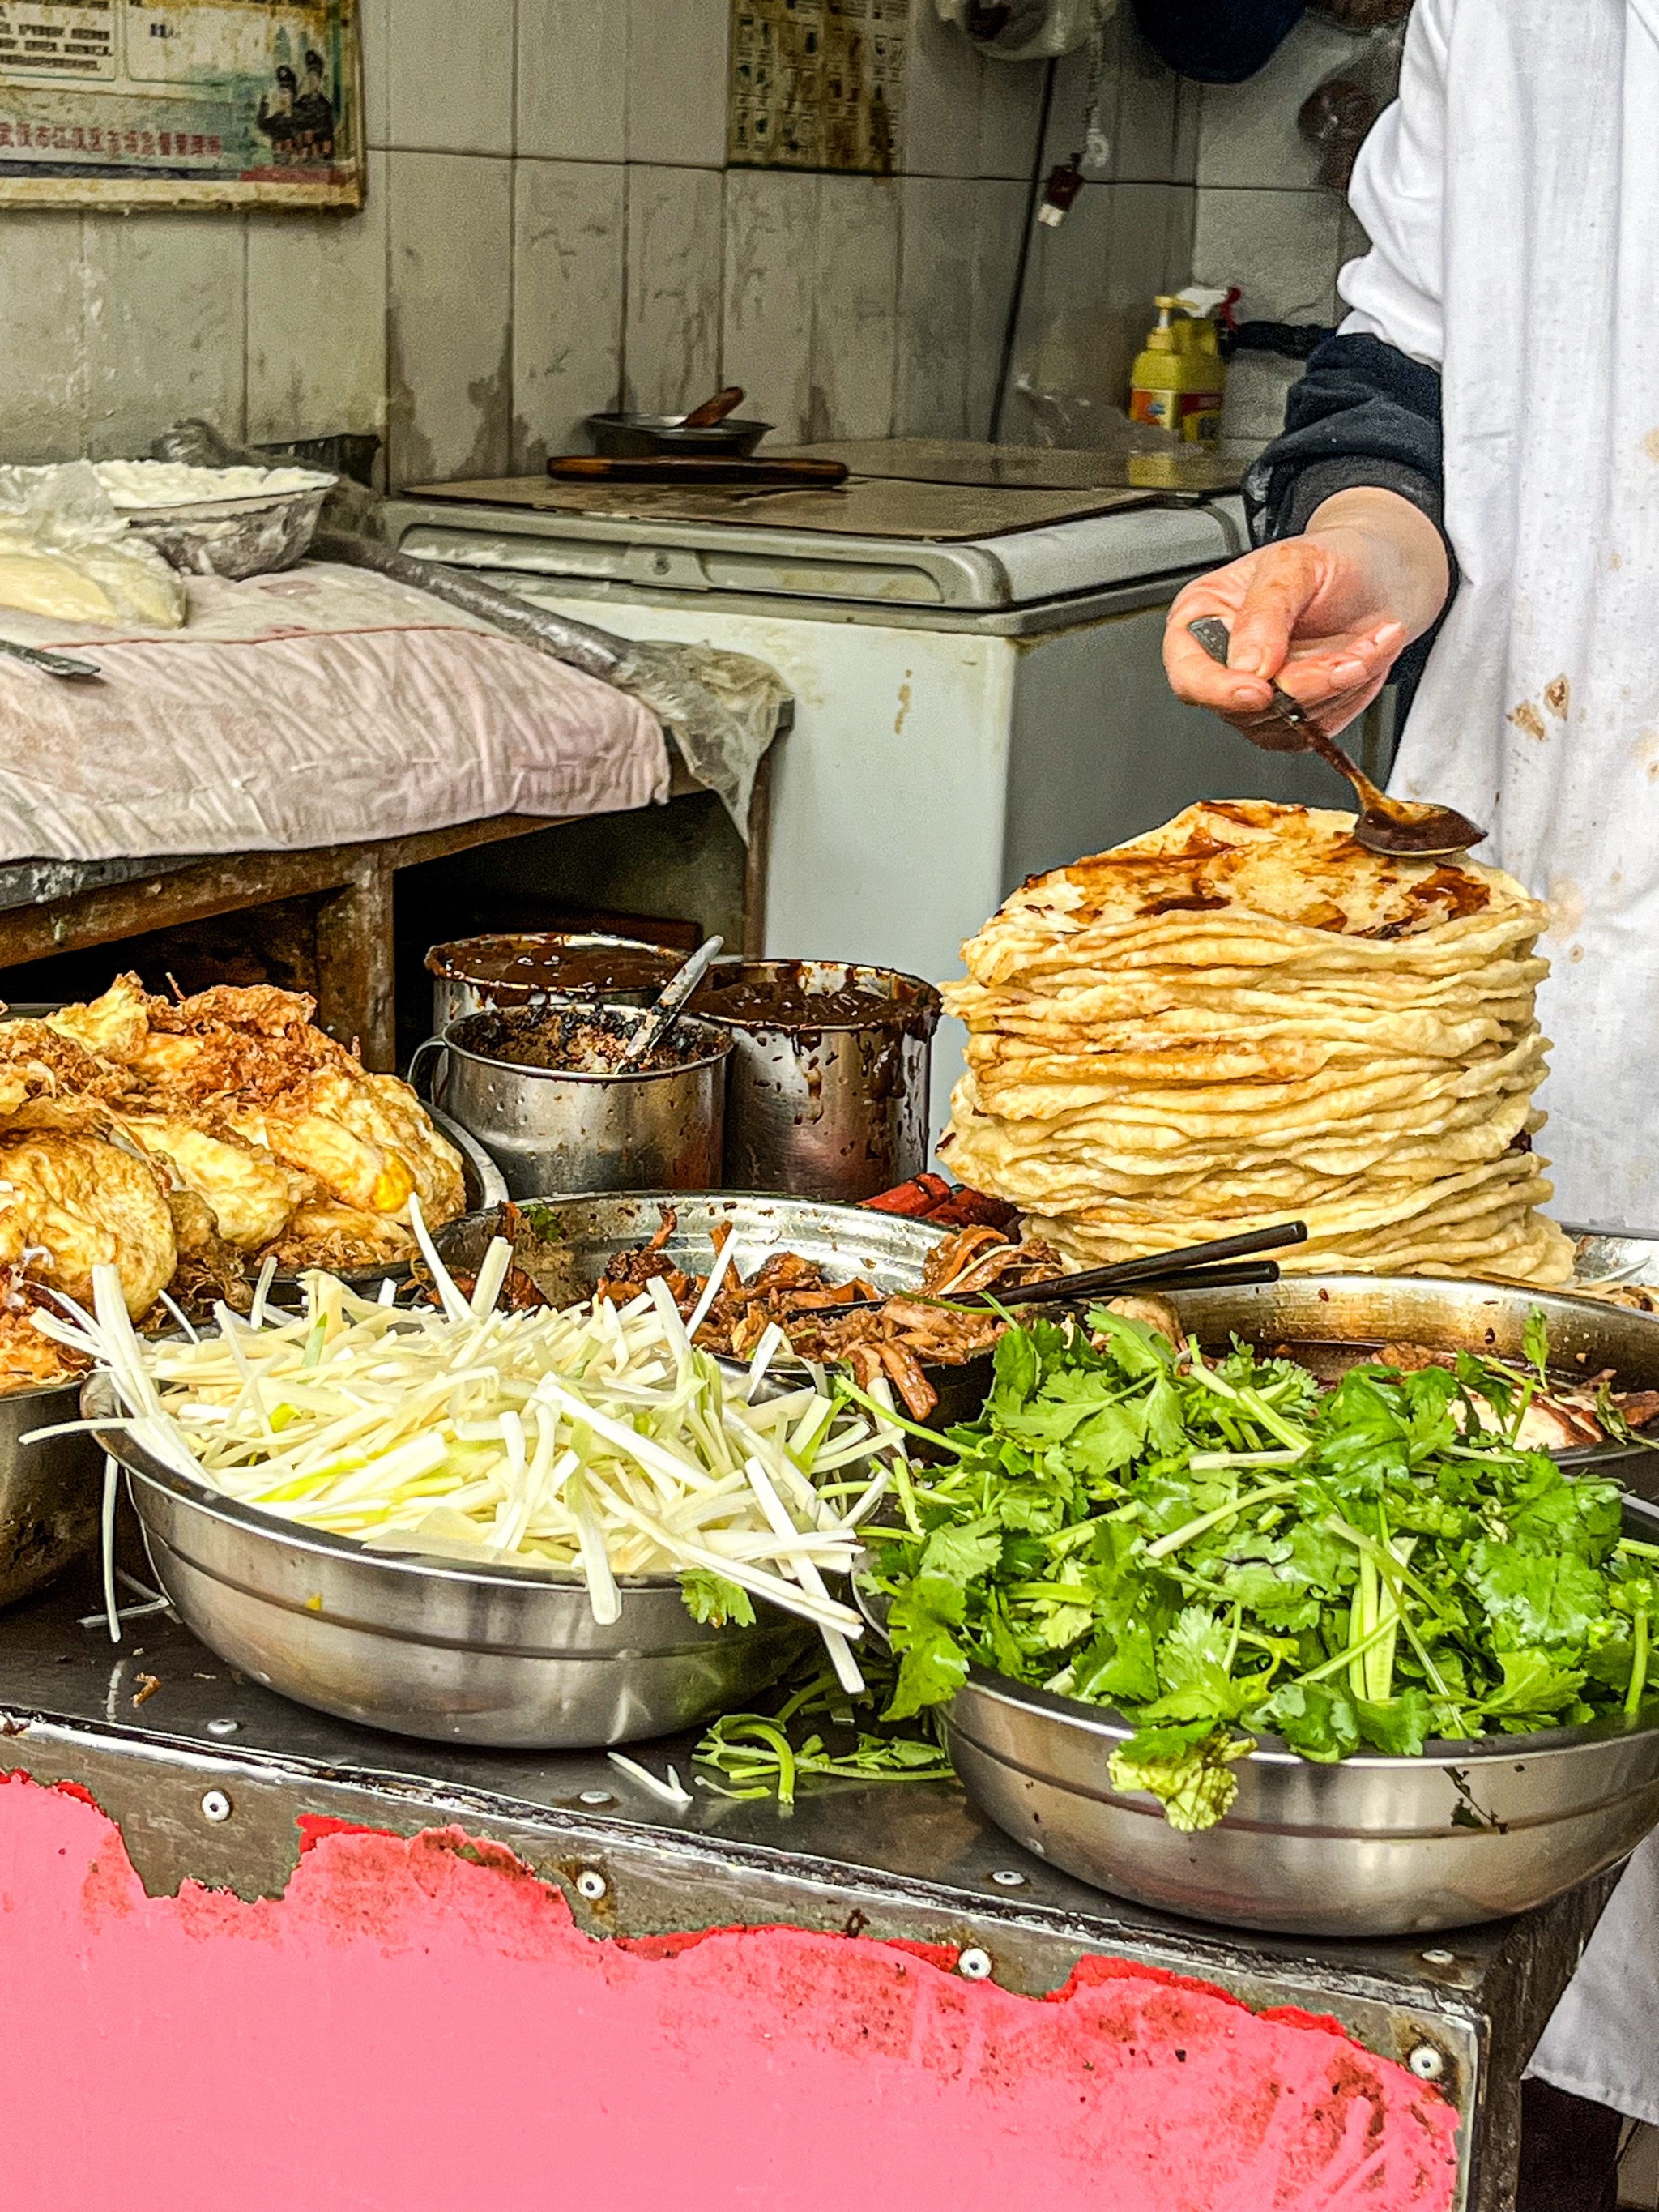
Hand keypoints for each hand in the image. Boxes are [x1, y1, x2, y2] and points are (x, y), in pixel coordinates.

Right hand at [1163, 488, 1450, 741]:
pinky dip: (1351, 694)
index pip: (1189, 675)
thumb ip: (1265, 612)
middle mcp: (1224, 664)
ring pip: (1286, 723)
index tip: (1260, 689)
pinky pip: (1317, 728)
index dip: (1219, 690)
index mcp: (1202, 621)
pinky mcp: (1291, 719)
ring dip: (1337, 685)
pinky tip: (1363, 658)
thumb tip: (1246, 663)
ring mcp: (1257, 697)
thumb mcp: (1293, 565)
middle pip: (1243, 708)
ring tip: (1364, 644)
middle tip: (1346, 654)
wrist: (1378, 577)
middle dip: (1305, 683)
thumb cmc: (1330, 562)